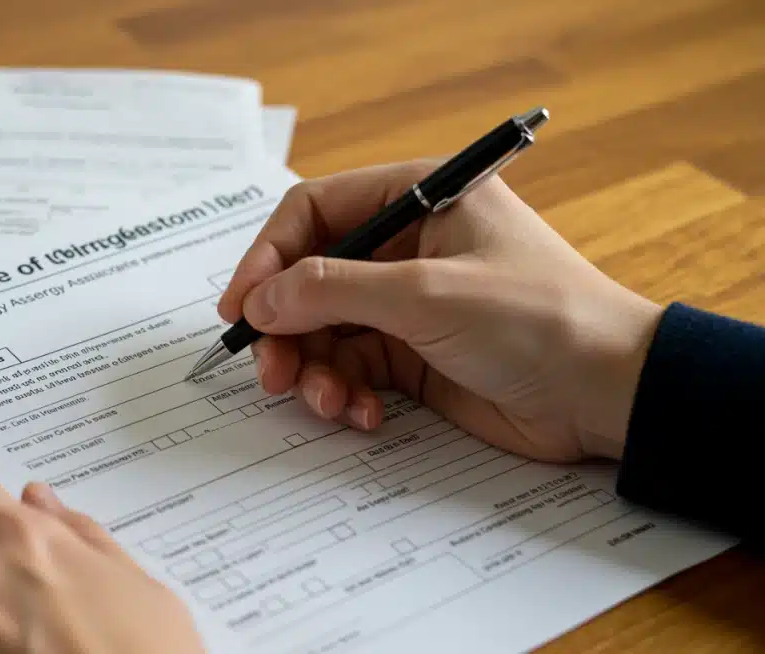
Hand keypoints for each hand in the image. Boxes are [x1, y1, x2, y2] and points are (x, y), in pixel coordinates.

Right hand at [218, 160, 663, 462]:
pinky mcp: (413, 356)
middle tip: (273, 372)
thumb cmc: (536, 319)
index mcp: (417, 199)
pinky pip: (352, 368)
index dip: (267, 257)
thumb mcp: (425, 295)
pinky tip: (364, 416)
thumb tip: (257, 300)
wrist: (608, 395)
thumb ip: (332, 290)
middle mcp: (405, 246)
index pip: (313, 212)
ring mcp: (407, 304)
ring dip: (314, 370)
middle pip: (309, 278)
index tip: (239, 308)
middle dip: (286, 328)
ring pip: (324, 330)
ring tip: (328, 402)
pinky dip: (346, 394)